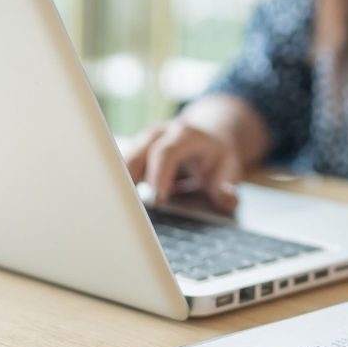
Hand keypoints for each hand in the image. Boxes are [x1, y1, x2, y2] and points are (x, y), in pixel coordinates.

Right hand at [124, 119, 242, 212]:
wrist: (209, 137)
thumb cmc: (217, 155)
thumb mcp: (229, 168)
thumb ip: (227, 187)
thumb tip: (228, 201)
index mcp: (185, 135)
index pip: (166, 152)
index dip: (159, 174)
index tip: (158, 199)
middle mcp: (160, 134)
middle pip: (137, 155)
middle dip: (131, 182)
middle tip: (132, 211)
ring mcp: (144, 142)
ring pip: (123, 162)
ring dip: (120, 186)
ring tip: (122, 212)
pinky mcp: (134, 152)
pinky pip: (120, 168)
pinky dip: (119, 186)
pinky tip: (119, 206)